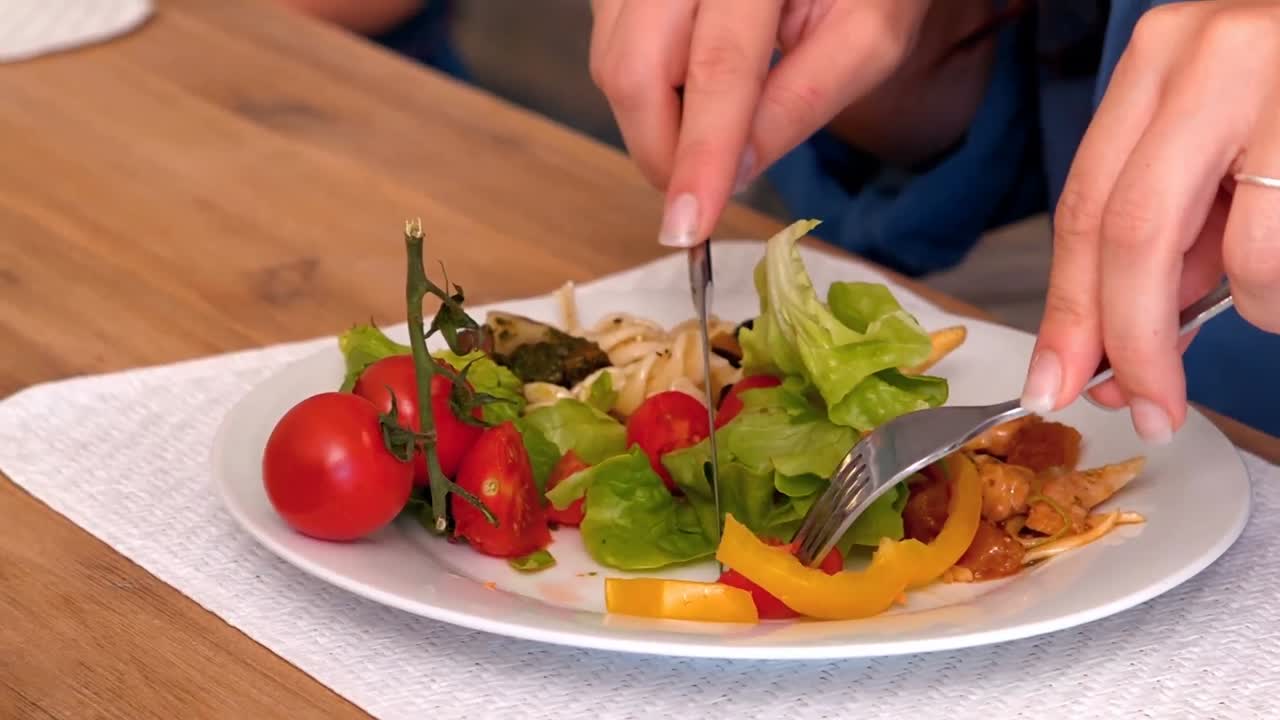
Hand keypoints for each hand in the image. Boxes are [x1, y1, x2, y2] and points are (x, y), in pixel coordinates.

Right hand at [588, 0, 929, 245]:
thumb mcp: (868, 37)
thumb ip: (805, 99)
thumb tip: (737, 173)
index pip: (718, 67)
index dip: (702, 153)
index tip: (689, 227)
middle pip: (635, 70)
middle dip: (663, 152)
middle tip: (703, 193)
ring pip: (613, 66)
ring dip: (657, 123)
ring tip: (717, 122)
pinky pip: (610, 51)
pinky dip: (646, 93)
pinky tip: (692, 89)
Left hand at [1025, 1, 1279, 442]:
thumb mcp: (1217, 158)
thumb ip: (1168, 240)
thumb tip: (1120, 355)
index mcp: (1156, 61)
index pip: (1083, 207)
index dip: (1066, 310)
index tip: (1054, 383)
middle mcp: (1204, 54)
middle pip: (1127, 231)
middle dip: (1129, 340)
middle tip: (1144, 409)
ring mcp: (1275, 77)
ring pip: (1232, 250)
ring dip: (1250, 306)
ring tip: (1268, 298)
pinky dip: (1277, 293)